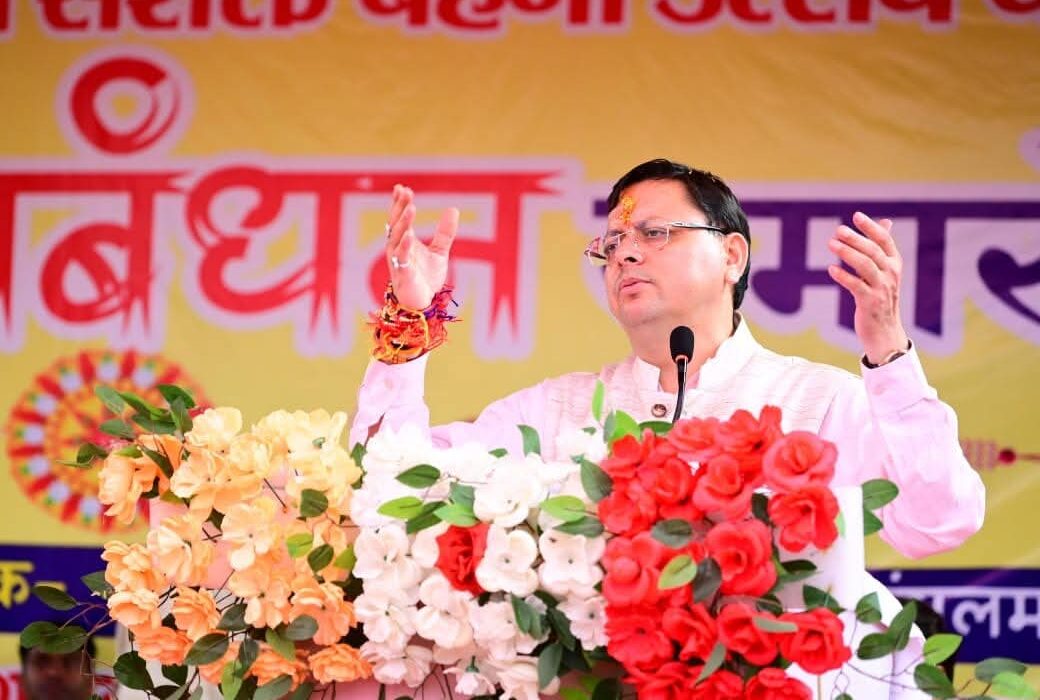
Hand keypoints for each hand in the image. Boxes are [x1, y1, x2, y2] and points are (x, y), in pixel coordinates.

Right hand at [385, 184, 458, 309]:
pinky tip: (409, 236)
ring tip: (410, 208)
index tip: (402, 187)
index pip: (399, 218)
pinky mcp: (403, 275)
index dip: (399, 203)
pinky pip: (401, 259)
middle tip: (404, 192)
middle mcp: (397, 249)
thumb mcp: (439, 251)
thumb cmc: (426, 278)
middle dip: (399, 208)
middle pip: (396, 224)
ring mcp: (398, 261)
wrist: (423, 303)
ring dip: (403, 223)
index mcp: (405, 241)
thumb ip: (445, 232)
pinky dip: (404, 247)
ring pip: (397, 239)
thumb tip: (453, 209)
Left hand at [827, 212, 909, 363]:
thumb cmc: (881, 297)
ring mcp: (881, 289)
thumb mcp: (886, 271)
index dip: (871, 227)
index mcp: (895, 264)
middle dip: (855, 238)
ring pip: (865, 265)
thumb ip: (882, 248)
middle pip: (873, 251)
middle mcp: (891, 274)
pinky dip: (843, 276)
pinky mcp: (870, 302)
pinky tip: (831, 269)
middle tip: (838, 229)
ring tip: (831, 244)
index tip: (856, 215)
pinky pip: (856, 286)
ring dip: (847, 253)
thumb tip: (886, 222)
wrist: (886, 332)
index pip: (885, 241)